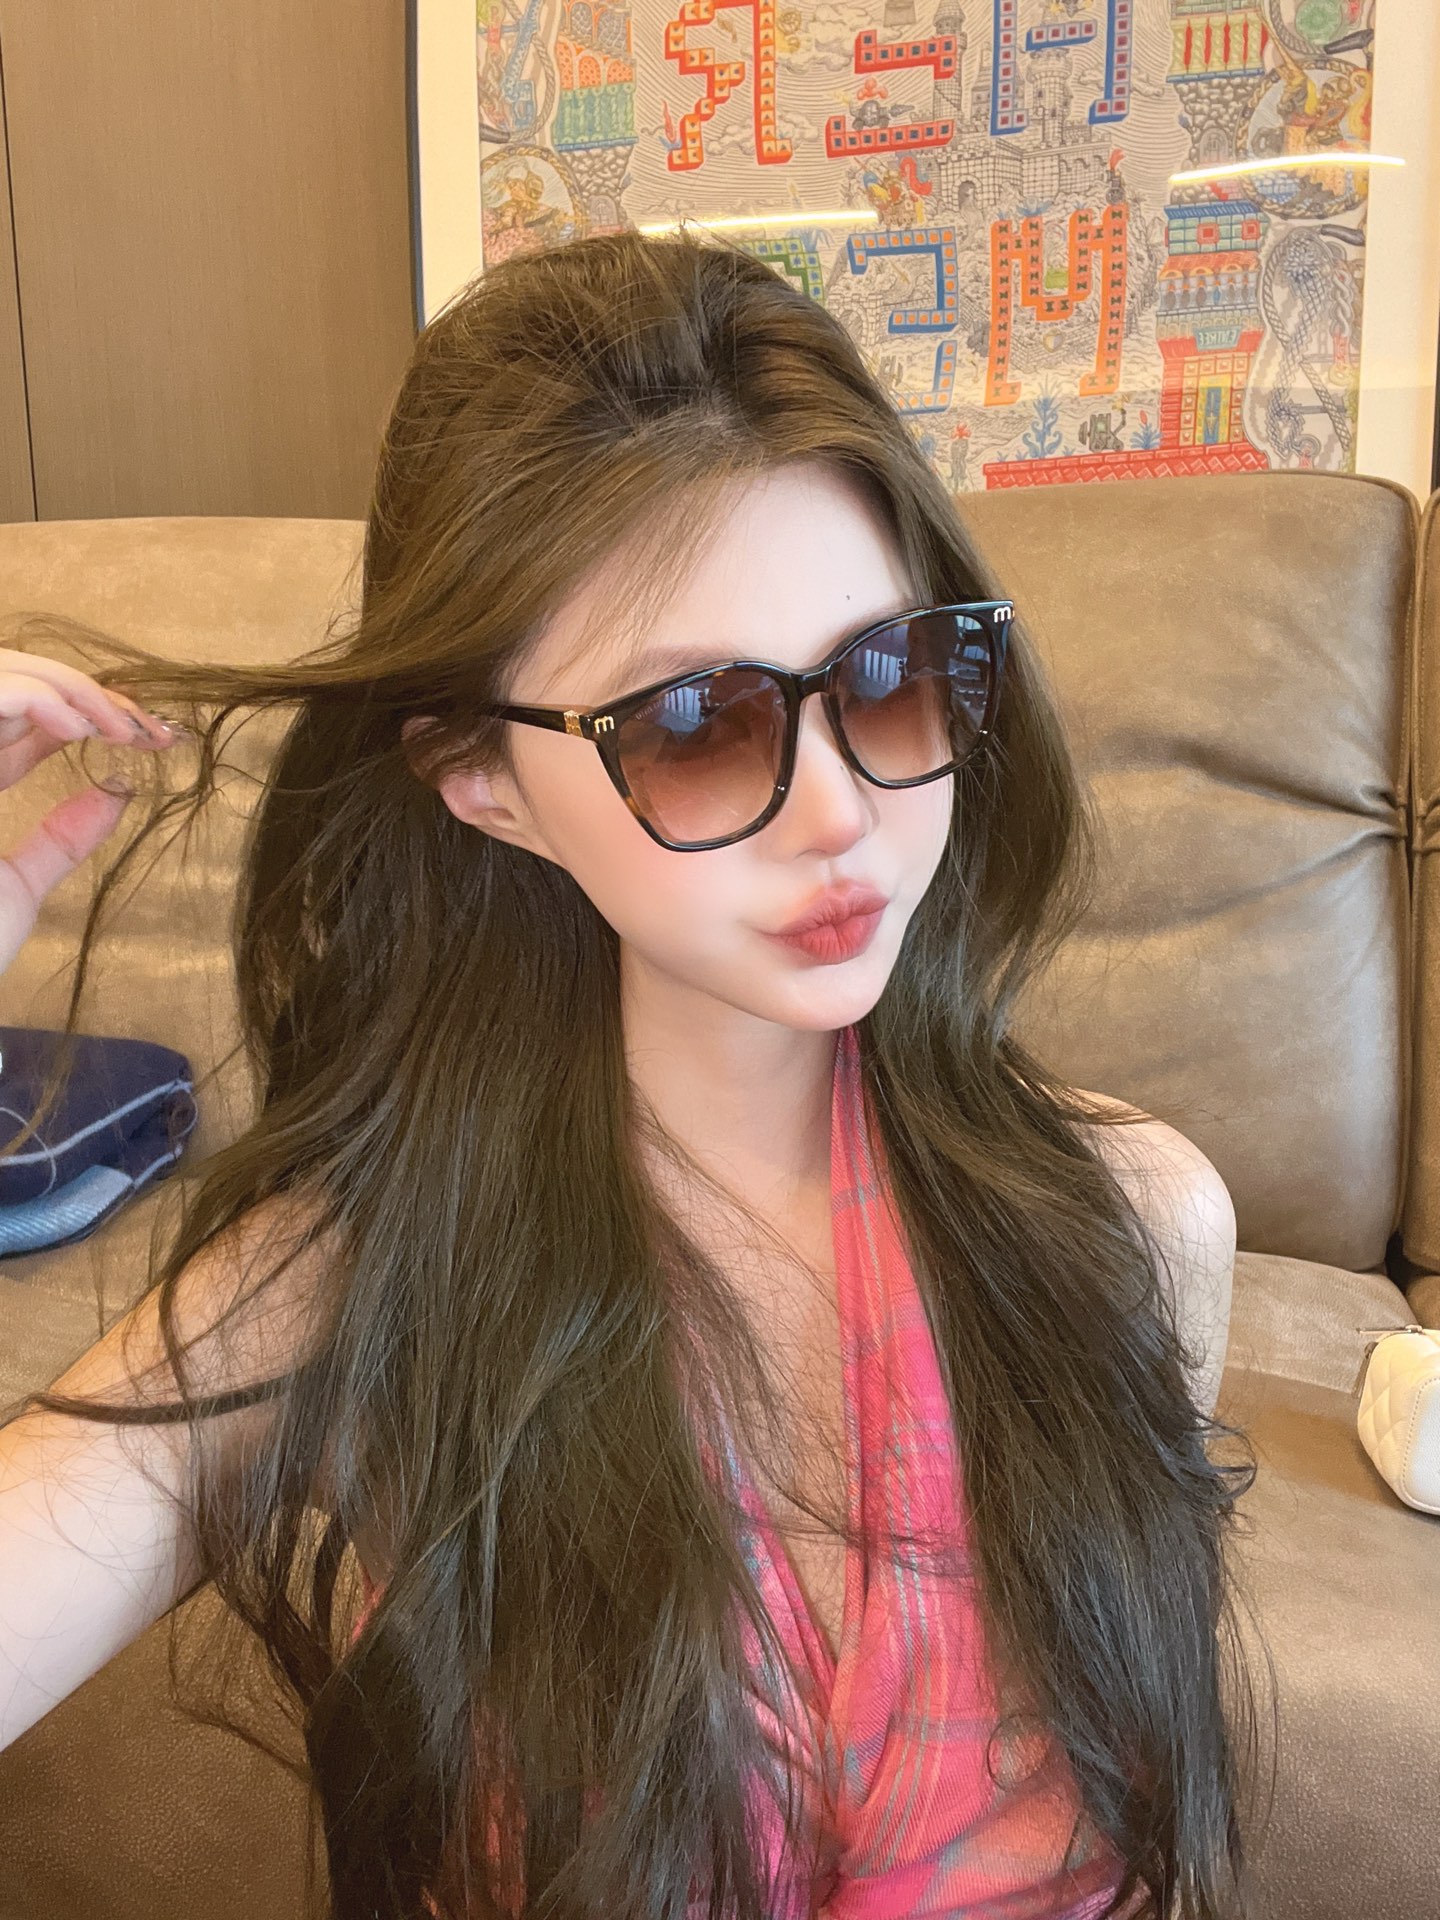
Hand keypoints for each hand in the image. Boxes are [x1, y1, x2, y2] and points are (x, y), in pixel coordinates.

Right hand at [0, 650, 183, 976]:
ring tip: (117, 726)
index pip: (14, 720)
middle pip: (5, 683)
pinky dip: (37, 697)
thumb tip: (118, 793)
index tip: (141, 732)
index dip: (78, 713)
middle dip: (80, 692)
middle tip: (142, 724)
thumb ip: (61, 839)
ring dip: (65, 687)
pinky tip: (78, 728)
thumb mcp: (19, 887)